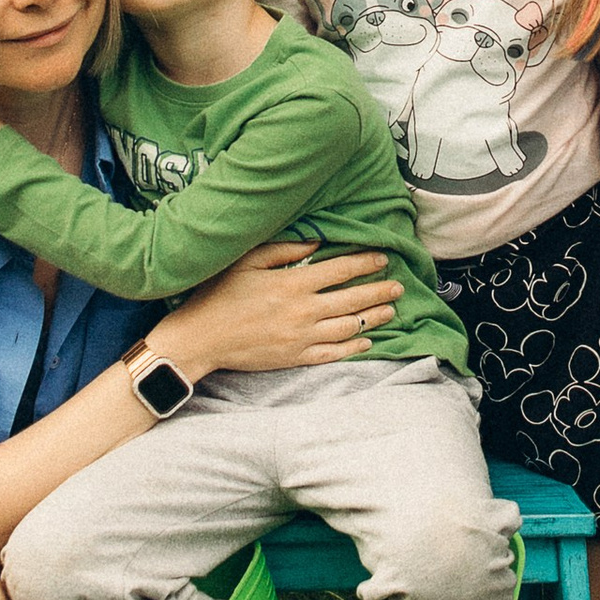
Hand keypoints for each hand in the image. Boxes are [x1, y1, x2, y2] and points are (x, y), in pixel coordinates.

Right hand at [175, 241, 404, 377]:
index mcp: (294, 284)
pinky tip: (367, 342)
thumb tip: (316, 242)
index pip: (341, 270)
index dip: (365, 263)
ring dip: (373, 318)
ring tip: (390, 310)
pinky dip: (354, 347)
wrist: (201, 339)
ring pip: (349, 327)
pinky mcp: (296, 358)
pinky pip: (333, 353)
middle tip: (398, 286)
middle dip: (379, 291)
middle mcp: (304, 311)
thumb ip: (284, 250)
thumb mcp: (247, 261)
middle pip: (352, 300)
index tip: (383, 258)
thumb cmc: (219, 295)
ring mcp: (302, 337)